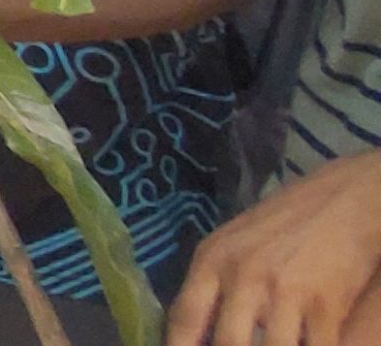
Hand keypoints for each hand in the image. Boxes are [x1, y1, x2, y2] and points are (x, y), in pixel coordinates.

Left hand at [167, 150, 380, 345]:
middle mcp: (243, 276)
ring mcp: (285, 291)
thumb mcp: (234, 243)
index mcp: (213, 260)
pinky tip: (307, 345)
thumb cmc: (285, 221)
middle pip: (226, 344)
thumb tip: (198, 331)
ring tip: (276, 343)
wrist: (345, 198)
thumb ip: (216, 285)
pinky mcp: (326, 304)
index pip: (184, 318)